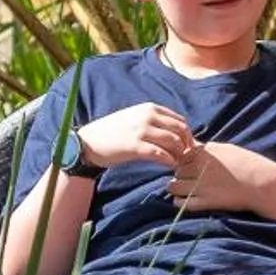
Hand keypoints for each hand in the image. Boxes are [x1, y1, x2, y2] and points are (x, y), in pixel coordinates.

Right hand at [76, 103, 192, 170]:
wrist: (88, 142)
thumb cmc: (112, 132)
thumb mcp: (134, 118)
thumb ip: (153, 121)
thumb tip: (174, 132)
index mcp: (149, 108)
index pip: (179, 120)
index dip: (187, 135)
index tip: (186, 147)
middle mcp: (147, 116)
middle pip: (180, 130)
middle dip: (187, 144)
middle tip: (185, 157)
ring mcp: (141, 130)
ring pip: (173, 142)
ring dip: (179, 154)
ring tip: (178, 163)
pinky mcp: (135, 146)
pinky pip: (160, 154)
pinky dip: (169, 161)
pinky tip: (169, 166)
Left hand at [167, 140, 275, 213]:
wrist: (262, 183)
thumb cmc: (248, 164)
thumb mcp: (227, 149)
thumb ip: (208, 148)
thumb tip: (195, 146)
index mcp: (205, 153)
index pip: (180, 153)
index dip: (183, 159)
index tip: (190, 164)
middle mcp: (199, 168)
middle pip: (176, 169)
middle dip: (180, 173)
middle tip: (188, 177)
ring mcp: (201, 186)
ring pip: (173, 185)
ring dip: (176, 187)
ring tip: (185, 189)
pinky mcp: (205, 202)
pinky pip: (181, 203)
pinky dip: (179, 201)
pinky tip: (185, 200)